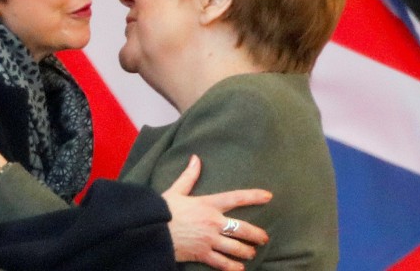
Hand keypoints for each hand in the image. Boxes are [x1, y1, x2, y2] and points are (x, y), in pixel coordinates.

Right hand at [161, 155, 270, 270]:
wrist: (151, 229)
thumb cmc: (163, 209)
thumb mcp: (176, 190)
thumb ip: (189, 176)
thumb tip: (195, 158)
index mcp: (208, 204)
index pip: (235, 198)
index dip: (254, 196)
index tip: (268, 196)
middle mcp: (213, 222)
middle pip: (242, 228)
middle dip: (256, 234)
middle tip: (264, 238)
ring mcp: (209, 240)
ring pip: (236, 247)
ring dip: (246, 251)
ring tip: (252, 253)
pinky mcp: (202, 254)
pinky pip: (222, 263)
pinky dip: (232, 267)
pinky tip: (239, 268)